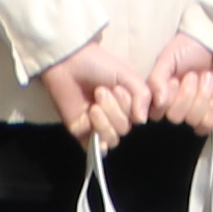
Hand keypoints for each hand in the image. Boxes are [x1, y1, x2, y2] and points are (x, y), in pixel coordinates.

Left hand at [36, 32, 156, 149]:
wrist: (69, 64)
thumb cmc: (98, 65)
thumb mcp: (127, 74)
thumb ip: (142, 94)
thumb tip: (142, 120)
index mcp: (127, 103)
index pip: (137, 118)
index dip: (128, 106)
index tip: (117, 88)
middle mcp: (115, 117)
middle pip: (124, 128)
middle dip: (113, 110)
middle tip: (99, 91)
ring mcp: (99, 126)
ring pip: (113, 138)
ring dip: (104, 122)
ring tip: (93, 106)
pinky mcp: (83, 134)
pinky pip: (97, 147)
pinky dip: (99, 142)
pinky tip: (94, 130)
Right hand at [148, 39, 212, 132]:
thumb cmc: (188, 49)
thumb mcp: (167, 58)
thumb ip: (156, 79)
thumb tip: (158, 102)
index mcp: (158, 95)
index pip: (156, 112)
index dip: (168, 96)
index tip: (173, 79)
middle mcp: (172, 107)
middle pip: (175, 117)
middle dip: (186, 92)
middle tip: (191, 75)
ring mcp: (190, 113)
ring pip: (192, 119)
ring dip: (201, 94)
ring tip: (203, 78)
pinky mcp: (208, 116)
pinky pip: (206, 124)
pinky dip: (211, 107)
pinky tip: (211, 92)